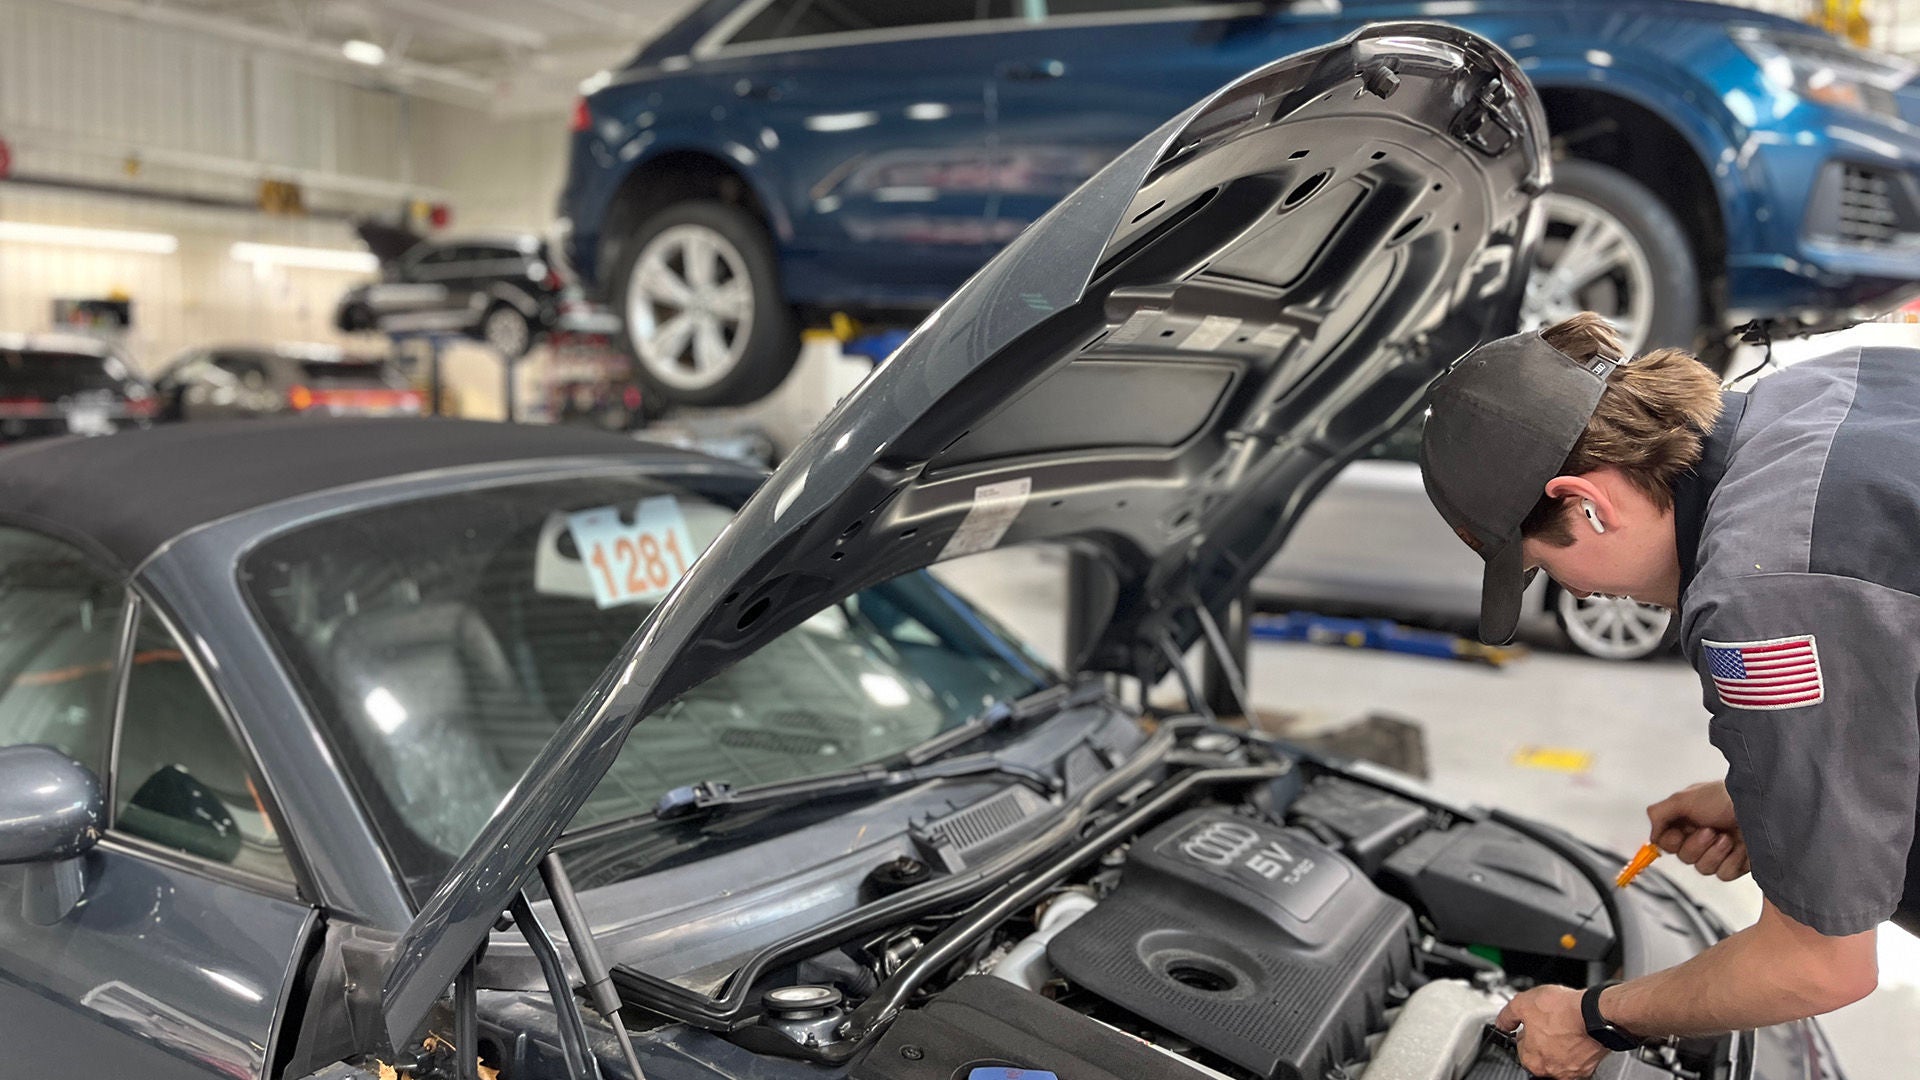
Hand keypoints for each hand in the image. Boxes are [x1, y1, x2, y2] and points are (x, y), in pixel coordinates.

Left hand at [1495, 985, 1609, 1078]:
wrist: (1595, 1013)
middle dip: (1543, 1039)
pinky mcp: (1589, 1068)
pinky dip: (1577, 1048)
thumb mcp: (1522, 1003)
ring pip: (1559, 1058)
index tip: (1534, 1023)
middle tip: (1550, 1023)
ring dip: (1560, 1045)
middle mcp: (1551, 1071)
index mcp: (1531, 1059)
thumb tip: (1501, 1023)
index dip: (1526, 1031)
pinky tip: (1577, 1035)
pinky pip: (1578, 1059)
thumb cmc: (1562, 1010)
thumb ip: (1507, 1016)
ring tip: (1564, 1028)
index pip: (1521, 1047)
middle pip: (1540, 1054)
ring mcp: (1571, 1072)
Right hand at [1647, 780, 1749, 881]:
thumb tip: (1652, 835)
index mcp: (1686, 821)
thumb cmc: (1723, 797)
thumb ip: (1659, 813)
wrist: (1760, 806)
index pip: (1666, 844)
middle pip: (1684, 858)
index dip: (1671, 842)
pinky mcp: (1737, 864)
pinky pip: (1723, 874)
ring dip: (1715, 853)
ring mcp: (1719, 852)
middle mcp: (1700, 837)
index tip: (1679, 832)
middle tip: (1711, 830)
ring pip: (1703, 868)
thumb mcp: (1684, 798)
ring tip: (1729, 837)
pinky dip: (1732, 860)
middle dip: (1696, 845)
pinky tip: (1741, 846)